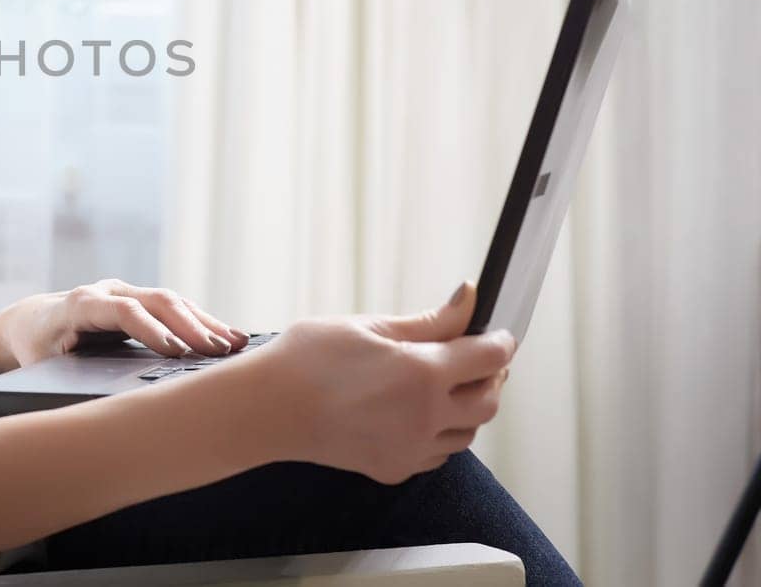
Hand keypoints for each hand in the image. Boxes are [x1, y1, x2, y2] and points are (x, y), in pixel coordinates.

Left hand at [0, 277, 250, 371]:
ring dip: (204, 322)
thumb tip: (93, 409)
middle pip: (155, 301)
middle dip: (190, 326)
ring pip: (171, 301)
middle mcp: (106, 291)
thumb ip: (64, 379)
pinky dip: (201, 321)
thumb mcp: (41, 367)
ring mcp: (126, 291)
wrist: (33, 322)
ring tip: (235, 344)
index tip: (177, 352)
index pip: (122, 311)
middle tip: (219, 351)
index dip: (150, 330)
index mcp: (81, 305)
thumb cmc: (37, 350)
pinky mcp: (140, 300)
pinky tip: (228, 336)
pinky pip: (175, 308)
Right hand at [251, 279, 515, 484]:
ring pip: (468, 432)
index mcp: (423, 373)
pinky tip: (416, 414)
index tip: (499, 332)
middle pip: (489, 400)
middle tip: (474, 357)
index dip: (501, 340)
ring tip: (442, 385)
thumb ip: (427, 320)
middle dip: (491, 377)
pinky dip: (440, 434)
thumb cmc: (307, 359)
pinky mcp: (394, 469)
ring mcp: (412, 448)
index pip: (489, 357)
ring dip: (467, 408)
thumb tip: (468, 299)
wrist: (267, 408)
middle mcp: (426, 416)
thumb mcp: (368, 326)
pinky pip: (437, 454)